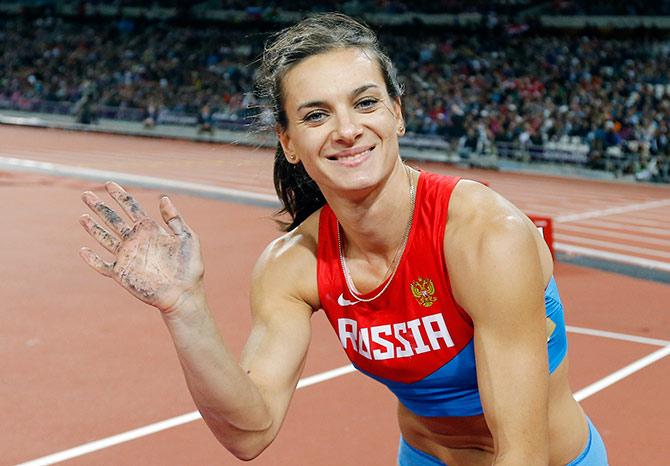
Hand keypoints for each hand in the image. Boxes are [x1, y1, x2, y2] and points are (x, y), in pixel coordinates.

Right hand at [79, 181, 203, 312]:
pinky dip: (92, 259)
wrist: (184, 294)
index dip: (120, 196)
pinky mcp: (122, 274)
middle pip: (113, 219)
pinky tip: (83, 250)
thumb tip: (163, 197)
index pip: (131, 208)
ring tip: (82, 216)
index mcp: (150, 230)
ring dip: (93, 228)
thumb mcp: (187, 237)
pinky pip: (103, 265)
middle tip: (86, 195)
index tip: (109, 184)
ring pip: (105, 239)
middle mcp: (136, 240)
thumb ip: (174, 218)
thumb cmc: (190, 266)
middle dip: (100, 207)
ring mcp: (128, 256)